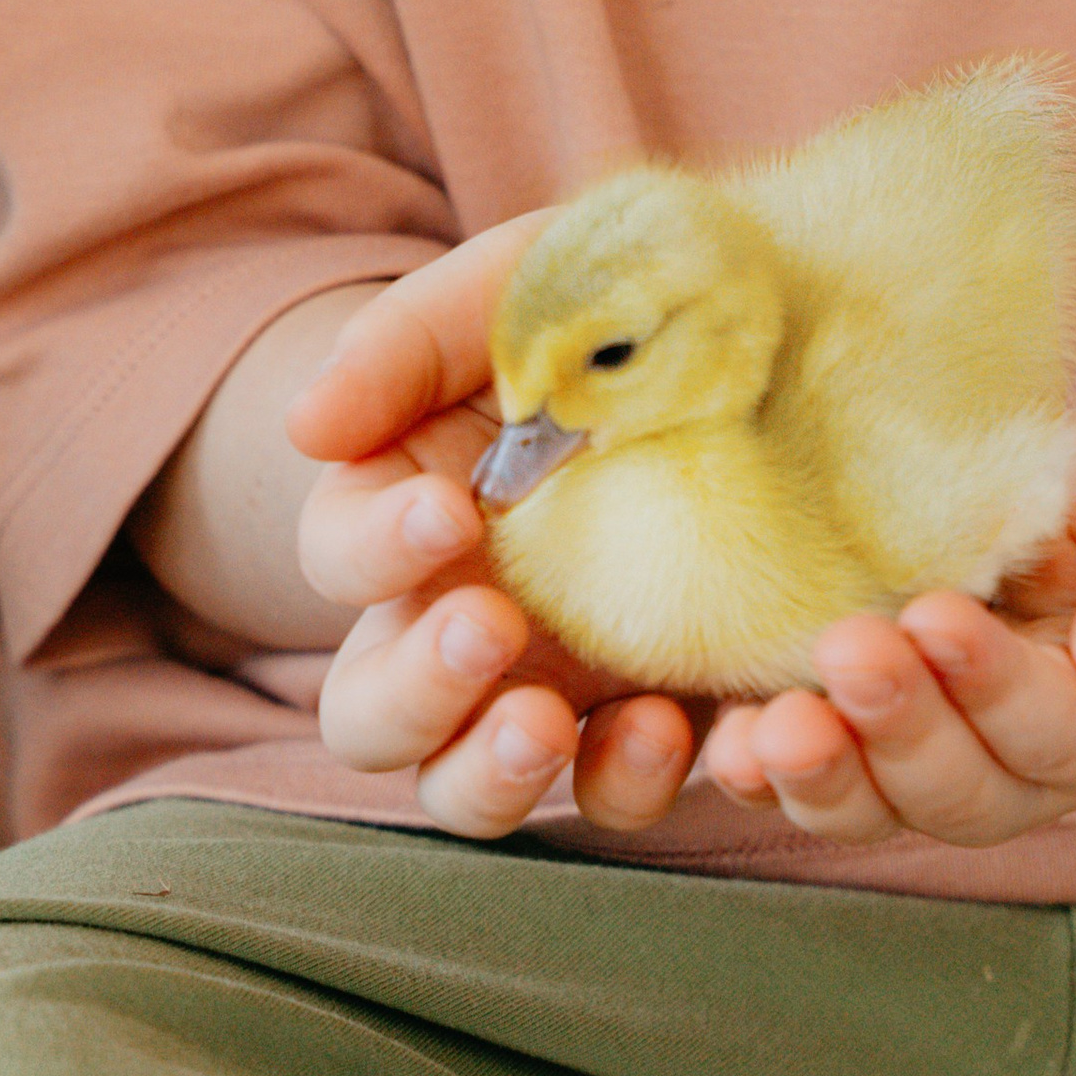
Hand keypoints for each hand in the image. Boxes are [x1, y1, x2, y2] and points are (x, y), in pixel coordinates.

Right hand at [288, 221, 701, 840]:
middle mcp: (452, 612)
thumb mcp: (511, 286)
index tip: (451, 510)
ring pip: (462, 787)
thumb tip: (306, 428)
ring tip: (548, 721)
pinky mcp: (645, 712)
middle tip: (492, 625)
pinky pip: (610, 790)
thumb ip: (403, 342)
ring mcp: (545, 678)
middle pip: (369, 713)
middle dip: (417, 687)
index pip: (339, 556)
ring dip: (490, 775)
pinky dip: (624, 781)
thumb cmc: (611, 293)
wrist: (768, 323)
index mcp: (403, 509)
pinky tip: (669, 726)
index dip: (376, 548)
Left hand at [698, 418, 1075, 846]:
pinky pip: (806, 788)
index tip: (935, 617)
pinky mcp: (848, 750)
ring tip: (772, 728)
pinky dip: (761, 778)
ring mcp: (927, 774)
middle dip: (900, 730)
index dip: (994, 686)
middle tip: (846, 649)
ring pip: (879, 813)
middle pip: (963, 793)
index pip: (1056, 731)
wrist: (1055, 499)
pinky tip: (727, 743)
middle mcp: (1019, 774)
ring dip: (824, 777)